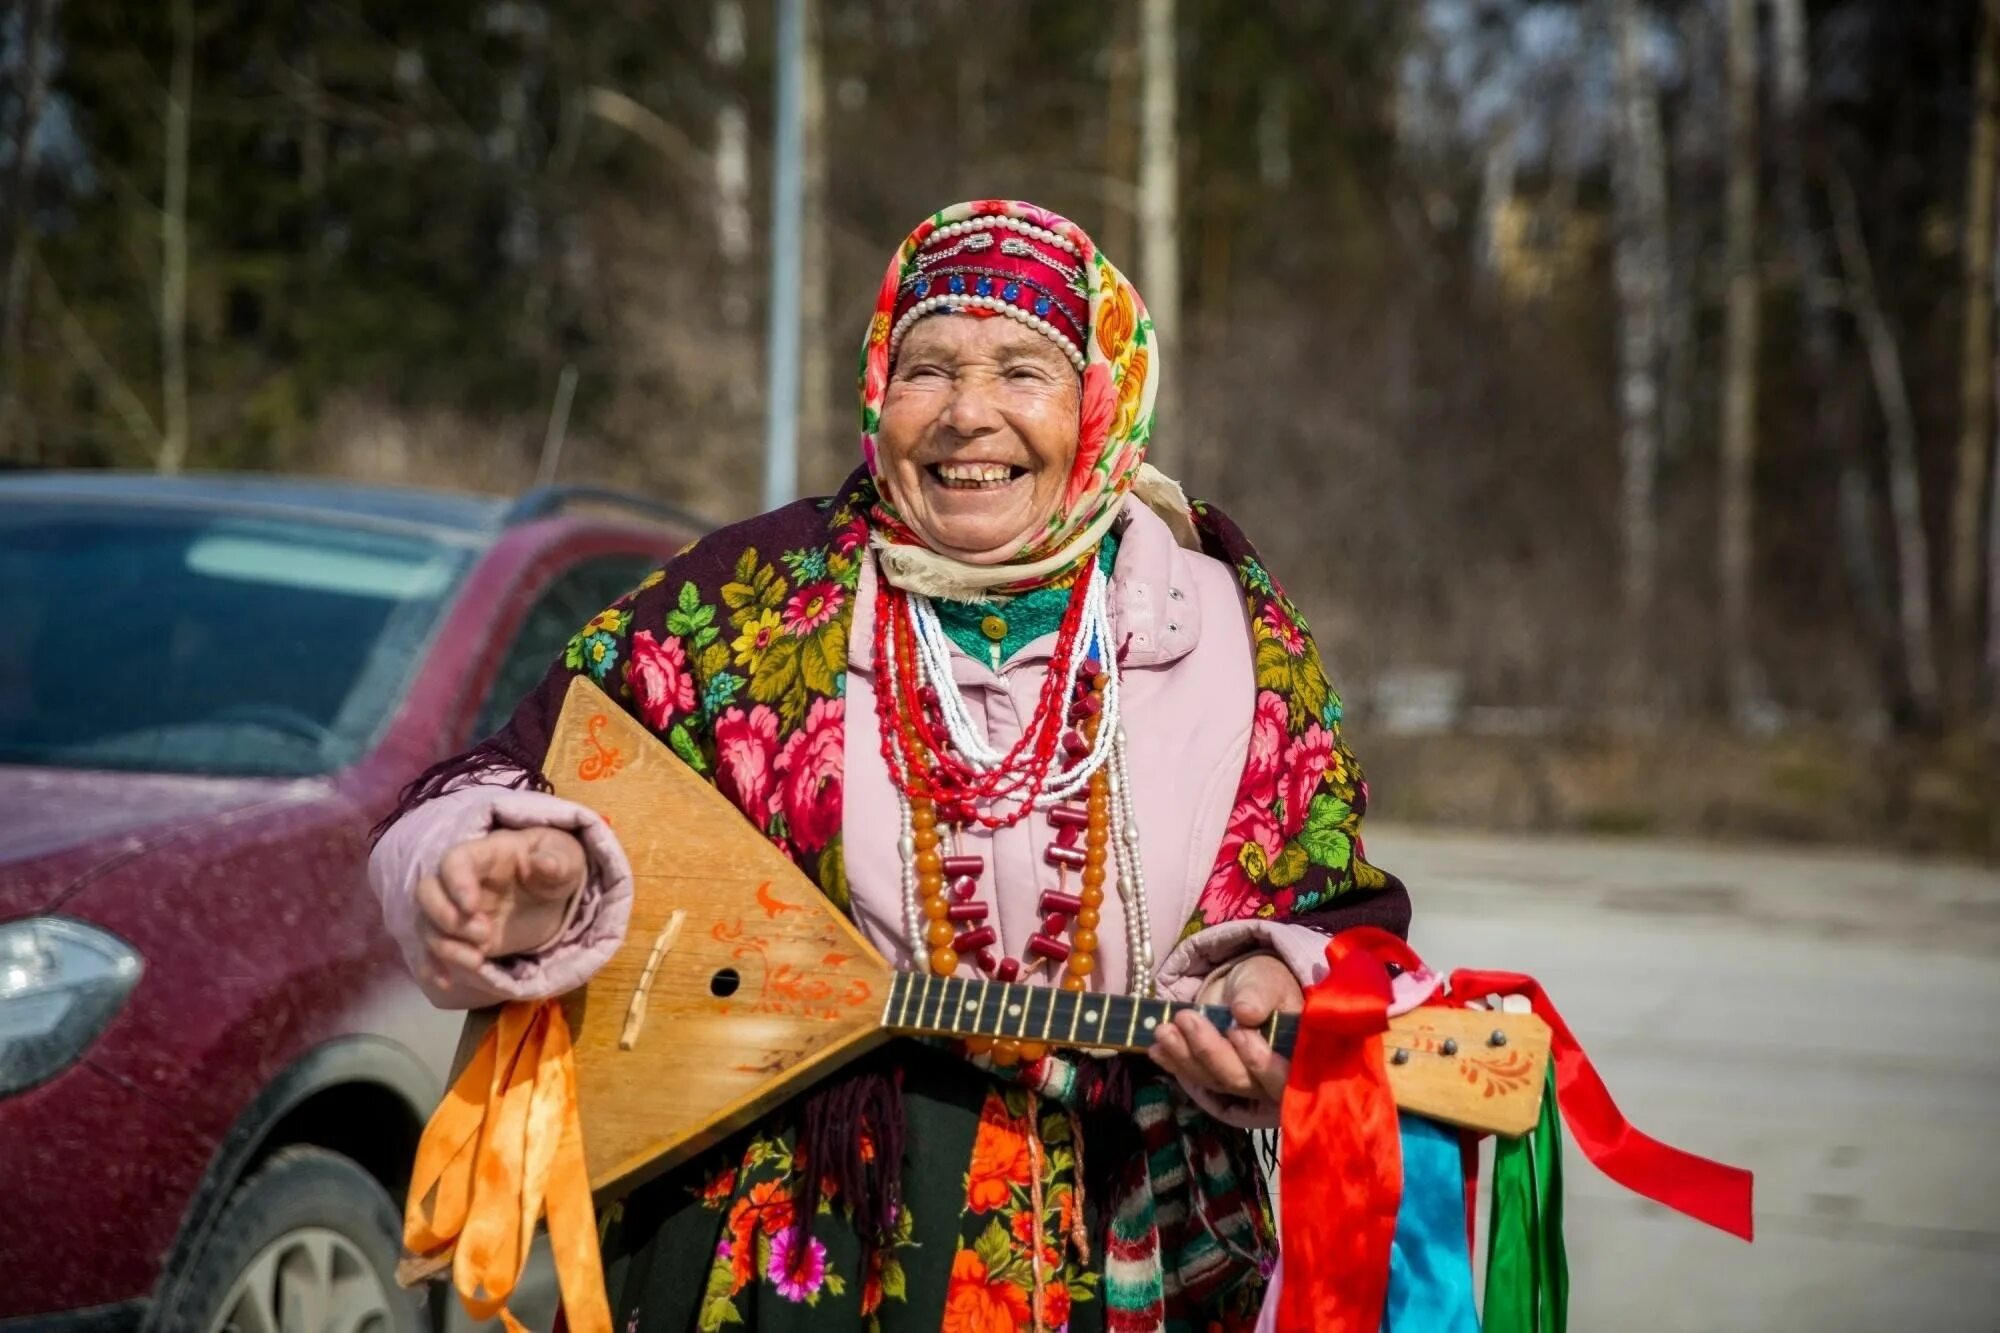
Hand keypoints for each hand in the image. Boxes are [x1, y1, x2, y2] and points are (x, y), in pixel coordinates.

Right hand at [412, 827, 586, 991]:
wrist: (552, 896)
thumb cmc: (556, 867)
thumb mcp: (567, 859)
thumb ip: (557, 861)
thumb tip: (544, 864)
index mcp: (485, 855)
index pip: (455, 861)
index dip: (456, 883)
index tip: (471, 907)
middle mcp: (460, 883)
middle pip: (426, 892)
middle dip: (446, 917)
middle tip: (484, 935)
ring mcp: (456, 912)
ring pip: (427, 925)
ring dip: (445, 947)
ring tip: (477, 961)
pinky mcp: (459, 939)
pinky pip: (432, 952)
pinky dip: (434, 967)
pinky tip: (447, 982)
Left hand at [1147, 953, 1303, 1128]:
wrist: (1247, 986)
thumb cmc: (1267, 985)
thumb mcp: (1268, 981)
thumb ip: (1261, 996)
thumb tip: (1246, 1012)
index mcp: (1294, 1059)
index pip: (1282, 1076)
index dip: (1261, 1063)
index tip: (1239, 1033)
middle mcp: (1267, 1079)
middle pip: (1239, 1080)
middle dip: (1210, 1051)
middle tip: (1187, 1018)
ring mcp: (1237, 1079)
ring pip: (1211, 1079)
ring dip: (1184, 1055)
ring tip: (1164, 1029)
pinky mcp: (1213, 1075)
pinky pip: (1192, 1075)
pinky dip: (1172, 1062)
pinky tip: (1155, 1049)